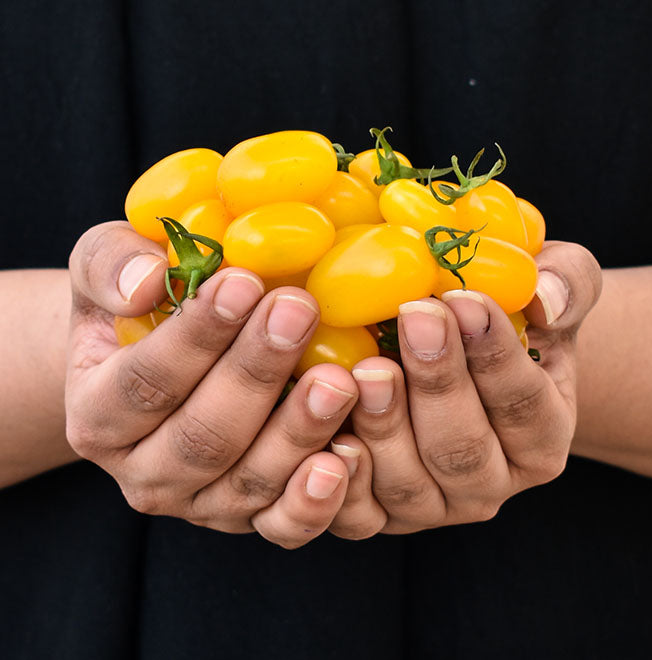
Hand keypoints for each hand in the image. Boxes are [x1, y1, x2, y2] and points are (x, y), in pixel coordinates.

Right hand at [66, 221, 357, 547]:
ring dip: (297, 431)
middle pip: (203, 436)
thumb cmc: (139, 310)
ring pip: (249, 480)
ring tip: (338, 380)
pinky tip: (349, 456)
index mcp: (98, 415)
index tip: (244, 283)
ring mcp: (199, 503)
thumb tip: (144, 282)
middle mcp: (144, 473)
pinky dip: (315, 500)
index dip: (196, 335)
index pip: (146, 381)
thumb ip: (110, 266)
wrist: (160, 366)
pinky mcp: (247, 517)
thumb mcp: (106, 266)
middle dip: (256, 373)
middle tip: (299, 313)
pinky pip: (282, 525)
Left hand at [328, 241, 601, 537]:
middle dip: (437, 382)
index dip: (495, 354)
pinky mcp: (380, 514)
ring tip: (367, 370)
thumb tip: (547, 297)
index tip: (464, 302)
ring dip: (385, 427)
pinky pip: (359, 514)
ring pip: (408, 482)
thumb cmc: (503, 323)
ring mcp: (433, 505)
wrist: (458, 363)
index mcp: (540, 437)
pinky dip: (345, 481)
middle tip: (414, 320)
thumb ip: (567, 285)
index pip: (522, 402)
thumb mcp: (554, 290)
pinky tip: (332, 435)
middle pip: (462, 448)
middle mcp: (490, 482)